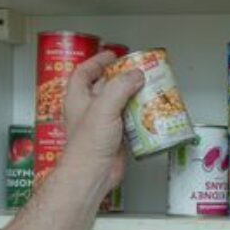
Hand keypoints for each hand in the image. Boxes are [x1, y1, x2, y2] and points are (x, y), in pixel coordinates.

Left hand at [60, 51, 142, 190]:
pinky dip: (140, 116)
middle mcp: (89, 110)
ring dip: (133, 96)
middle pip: (105, 86)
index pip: (84, 72)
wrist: (94, 174)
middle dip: (120, 78)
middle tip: (137, 71)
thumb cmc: (89, 144)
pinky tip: (151, 112)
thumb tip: (136, 75)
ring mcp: (102, 124)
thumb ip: (120, 87)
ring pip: (119, 104)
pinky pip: (129, 121)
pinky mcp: (115, 137)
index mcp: (78, 99)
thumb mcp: (104, 107)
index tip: (112, 55)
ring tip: (148, 88)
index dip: (96, 61)